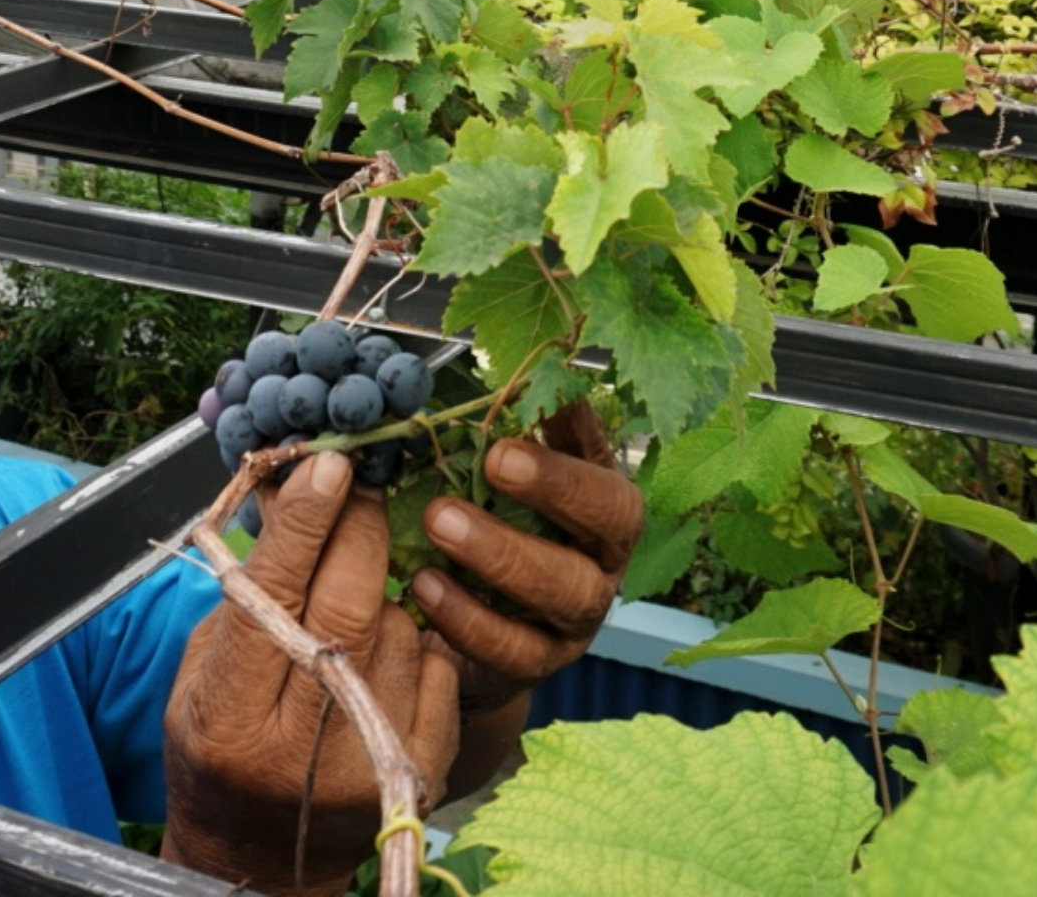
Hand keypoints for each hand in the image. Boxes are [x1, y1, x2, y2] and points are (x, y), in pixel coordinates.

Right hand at [162, 451, 463, 896]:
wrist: (263, 854)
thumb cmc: (221, 745)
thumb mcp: (203, 672)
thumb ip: (246, 595)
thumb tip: (290, 495)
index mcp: (231, 717)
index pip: (275, 598)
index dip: (304, 523)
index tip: (326, 464)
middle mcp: (303, 745)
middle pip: (348, 603)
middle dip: (358, 527)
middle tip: (360, 482)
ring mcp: (372, 758)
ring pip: (397, 624)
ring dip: (383, 585)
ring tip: (357, 583)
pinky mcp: (422, 764)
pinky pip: (436, 658)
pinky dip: (417, 633)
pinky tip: (388, 638)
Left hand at [408, 402, 642, 712]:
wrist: (479, 629)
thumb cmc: (497, 526)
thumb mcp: (511, 478)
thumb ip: (521, 430)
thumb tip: (519, 372)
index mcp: (605, 507)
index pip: (612, 477)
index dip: (573, 457)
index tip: (515, 433)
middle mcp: (605, 561)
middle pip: (609, 527)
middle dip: (553, 490)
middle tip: (491, 461)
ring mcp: (577, 619)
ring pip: (565, 592)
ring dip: (503, 553)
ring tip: (439, 522)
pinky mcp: (538, 664)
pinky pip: (515, 650)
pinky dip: (468, 618)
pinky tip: (424, 586)